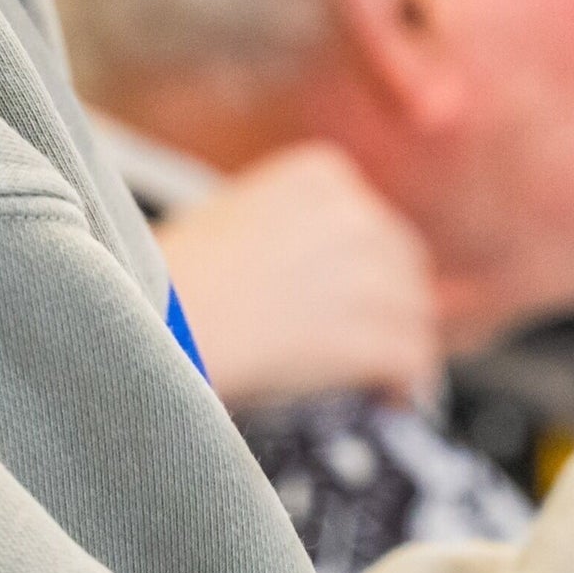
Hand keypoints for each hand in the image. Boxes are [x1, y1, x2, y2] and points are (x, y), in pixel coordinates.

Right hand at [154, 142, 444, 409]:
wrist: (158, 318)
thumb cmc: (182, 277)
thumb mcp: (246, 217)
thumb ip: (302, 228)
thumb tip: (341, 274)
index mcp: (322, 173)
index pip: (378, 222)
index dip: (373, 268)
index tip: (358, 299)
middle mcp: (353, 212)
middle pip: (405, 266)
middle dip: (390, 307)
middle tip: (369, 345)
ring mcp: (365, 272)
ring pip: (414, 314)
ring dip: (398, 348)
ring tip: (376, 379)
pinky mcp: (368, 332)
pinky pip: (414, 359)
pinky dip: (406, 385)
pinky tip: (386, 399)